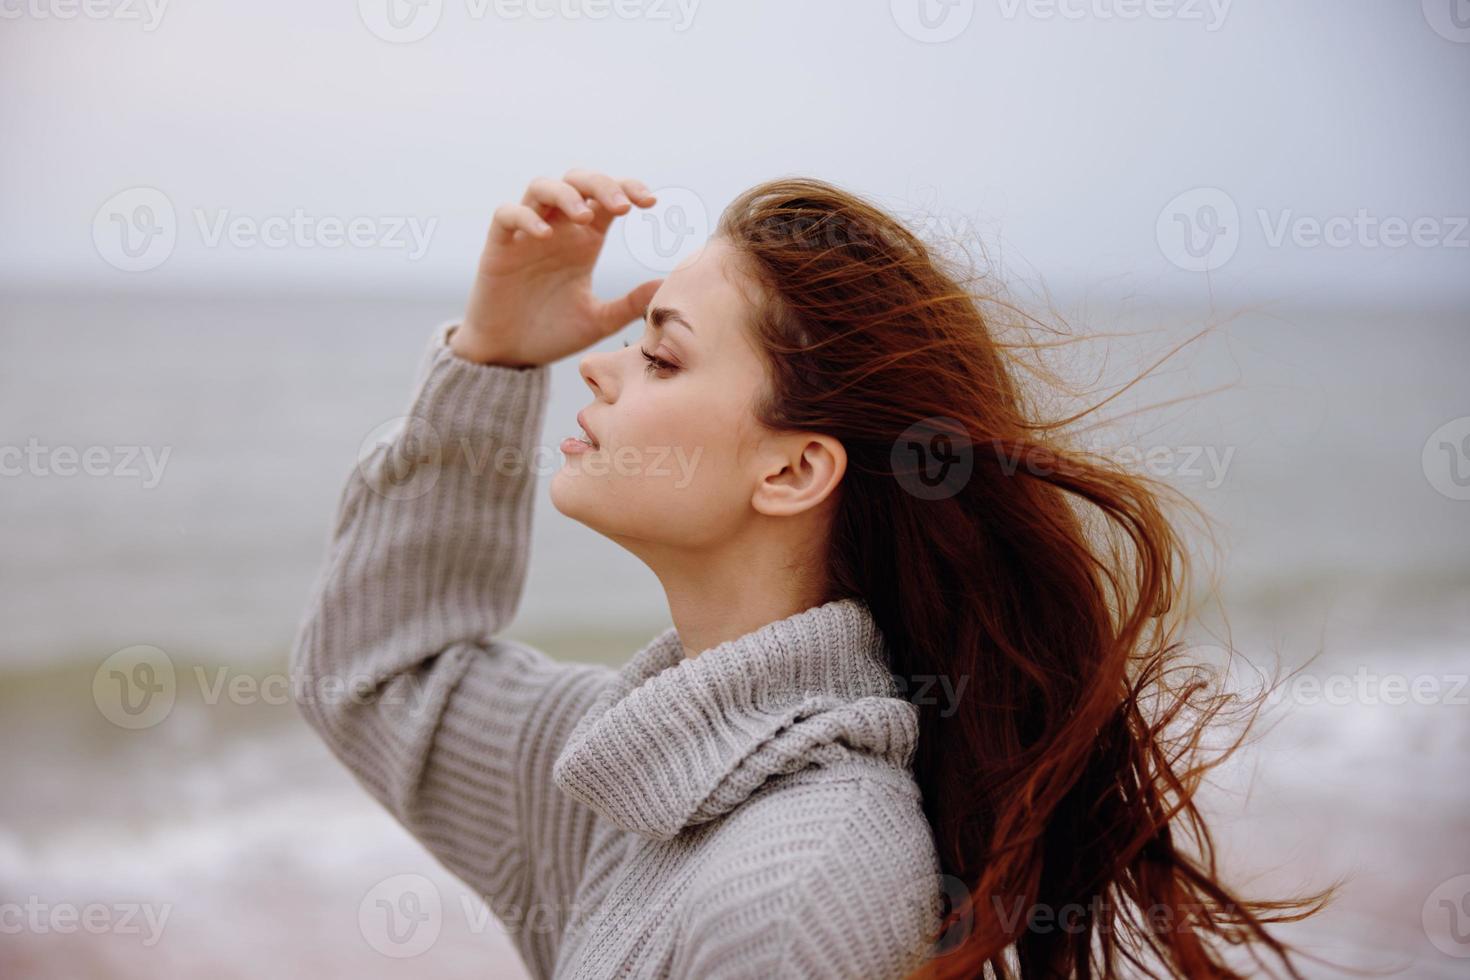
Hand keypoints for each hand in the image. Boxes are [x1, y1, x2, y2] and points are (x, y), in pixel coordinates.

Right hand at [453, 169, 664, 366]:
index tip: (650, 203)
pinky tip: (545, 234)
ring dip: (565, 193)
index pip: (607, 198)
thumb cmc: (553, 333)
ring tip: (584, 215)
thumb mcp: (599, 321)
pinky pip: (507, 214)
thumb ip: (630, 304)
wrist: (510, 355)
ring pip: (542, 187)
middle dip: (601, 185)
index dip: (628, 189)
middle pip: (578, 181)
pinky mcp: (499, 246)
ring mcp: (527, 234)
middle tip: (621, 206)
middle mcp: (558, 229)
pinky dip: (526, 216)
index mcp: (585, 240)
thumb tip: (665, 287)